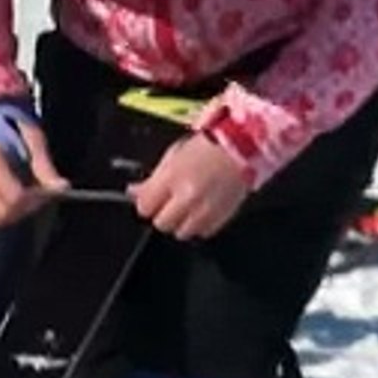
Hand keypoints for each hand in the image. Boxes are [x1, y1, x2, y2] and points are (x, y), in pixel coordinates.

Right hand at [0, 105, 67, 227]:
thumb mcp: (32, 138)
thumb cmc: (11, 126)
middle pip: (3, 213)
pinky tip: (8, 199)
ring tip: (23, 197)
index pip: (14, 197)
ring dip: (12, 215)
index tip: (47, 193)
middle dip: (26, 209)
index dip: (35, 200)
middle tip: (37, 196)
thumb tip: (62, 188)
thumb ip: (44, 166)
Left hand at [129, 134, 250, 239]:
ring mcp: (205, 210)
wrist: (243, 147)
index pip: (145, 207)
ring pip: (182, 232)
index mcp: (172, 177)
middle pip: (162, 223)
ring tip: (189, 206)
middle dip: (163, 214)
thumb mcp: (174, 155)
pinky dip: (201, 224)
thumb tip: (134, 191)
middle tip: (170, 203)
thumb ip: (153, 178)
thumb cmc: (210, 145)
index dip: (147, 203)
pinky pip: (203, 232)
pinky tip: (203, 208)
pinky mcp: (221, 218)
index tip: (151, 200)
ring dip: (182, 222)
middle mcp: (187, 196)